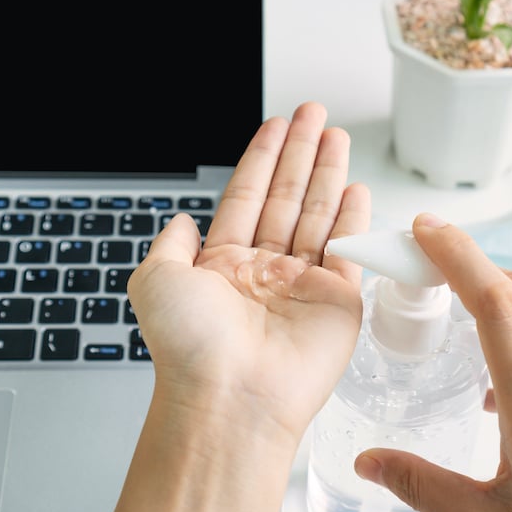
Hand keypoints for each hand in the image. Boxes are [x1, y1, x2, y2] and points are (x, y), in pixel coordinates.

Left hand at [104, 102, 370, 511]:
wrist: (228, 396)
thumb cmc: (189, 345)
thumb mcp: (155, 279)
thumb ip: (170, 243)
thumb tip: (181, 220)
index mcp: (224, 264)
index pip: (248, 196)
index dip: (263, 157)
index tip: (276, 125)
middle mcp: (264, 272)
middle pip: (287, 197)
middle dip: (301, 153)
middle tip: (315, 114)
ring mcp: (302, 286)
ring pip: (318, 215)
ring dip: (328, 174)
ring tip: (337, 136)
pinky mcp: (337, 303)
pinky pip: (348, 252)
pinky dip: (354, 220)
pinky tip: (356, 189)